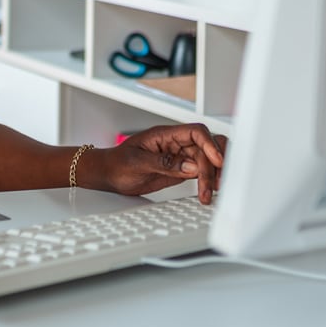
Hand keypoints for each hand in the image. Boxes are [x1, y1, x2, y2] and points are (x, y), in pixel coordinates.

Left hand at [94, 124, 225, 203]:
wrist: (108, 175)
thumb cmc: (117, 163)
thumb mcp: (137, 162)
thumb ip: (164, 164)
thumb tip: (191, 167)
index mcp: (165, 135)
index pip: (196, 132)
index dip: (210, 144)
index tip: (217, 161)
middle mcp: (176, 144)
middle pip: (207, 147)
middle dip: (215, 164)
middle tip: (215, 183)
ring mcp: (180, 157)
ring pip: (207, 161)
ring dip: (213, 176)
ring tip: (209, 194)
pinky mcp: (181, 170)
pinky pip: (201, 173)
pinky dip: (208, 182)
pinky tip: (207, 193)